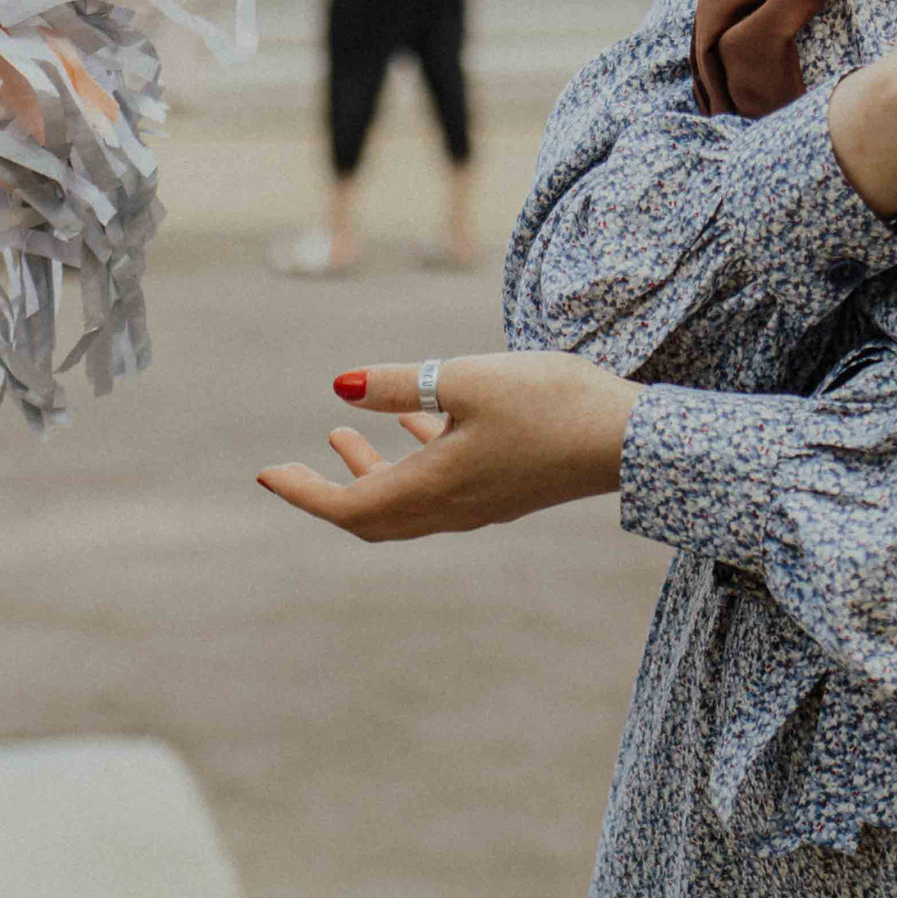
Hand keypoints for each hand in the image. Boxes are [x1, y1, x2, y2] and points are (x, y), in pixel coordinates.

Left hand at [256, 349, 637, 540]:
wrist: (631, 439)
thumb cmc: (552, 404)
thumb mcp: (467, 380)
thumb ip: (401, 384)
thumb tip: (341, 386)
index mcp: (433, 489)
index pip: (347, 509)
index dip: (302, 493)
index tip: (265, 474)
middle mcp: (452, 509)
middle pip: (372, 517)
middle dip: (326, 490)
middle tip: (290, 469)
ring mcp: (481, 504)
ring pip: (406, 501)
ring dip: (368, 472)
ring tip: (338, 434)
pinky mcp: (506, 489)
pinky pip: (441, 487)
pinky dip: (412, 460)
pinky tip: (416, 423)